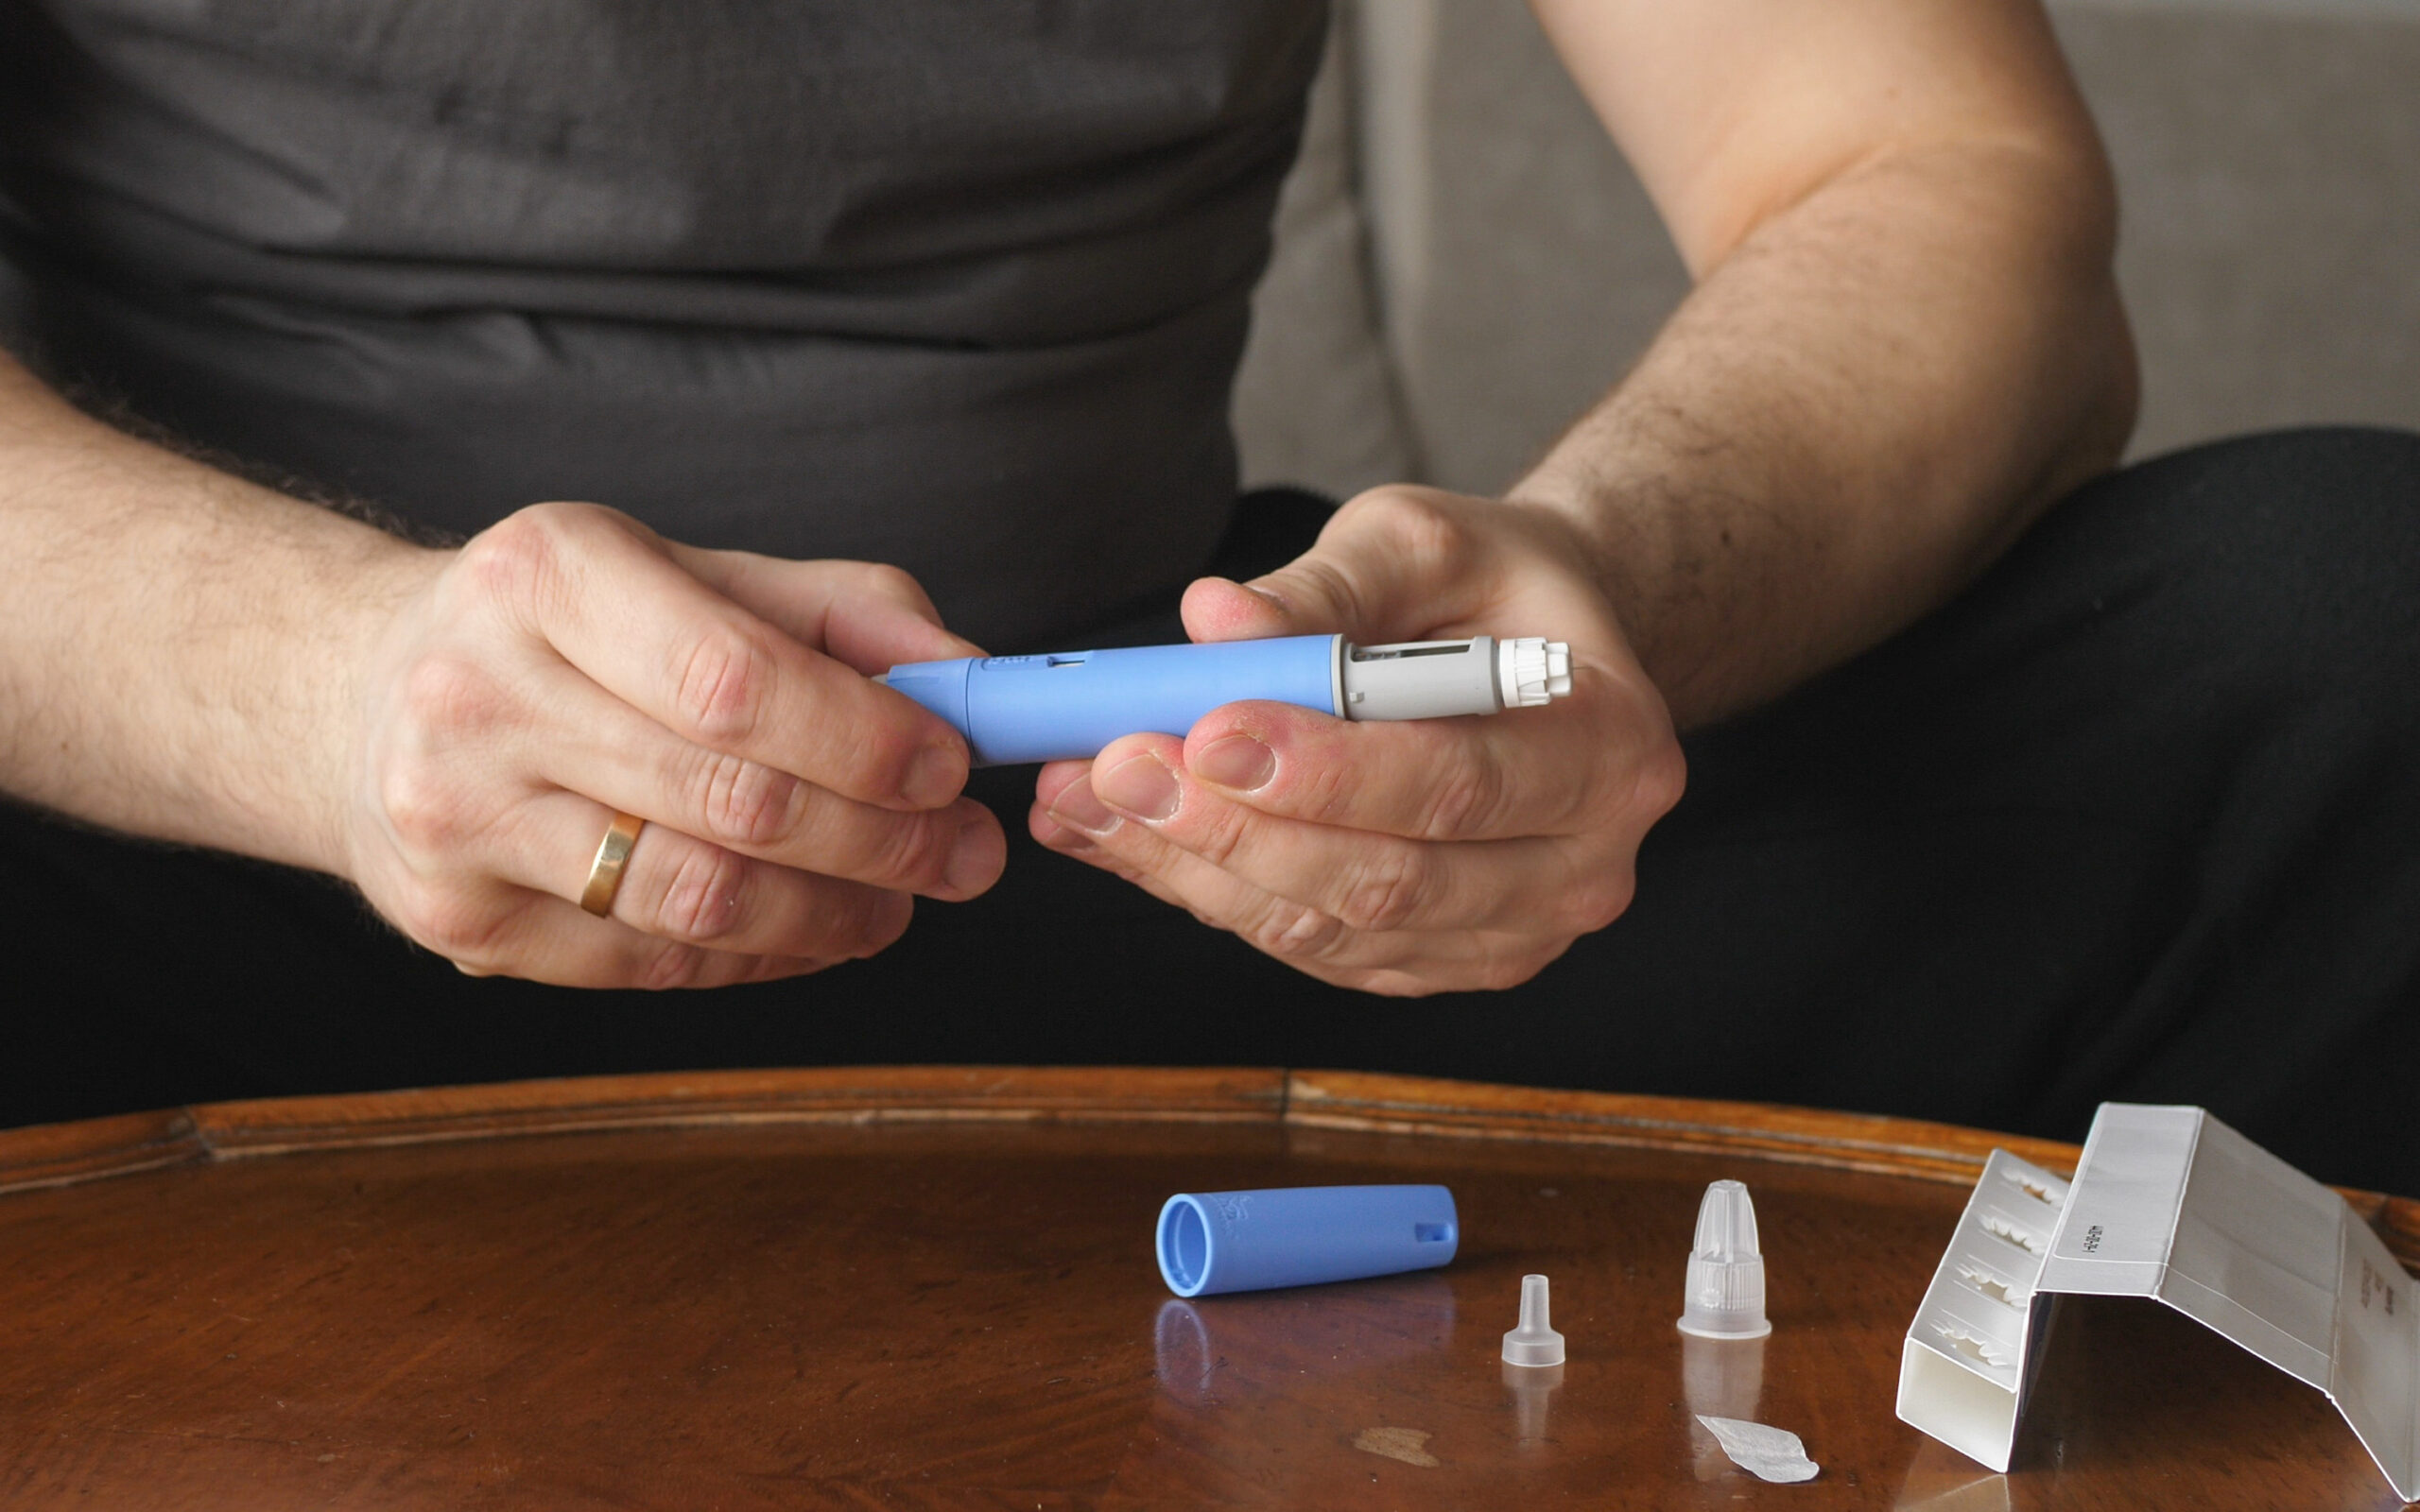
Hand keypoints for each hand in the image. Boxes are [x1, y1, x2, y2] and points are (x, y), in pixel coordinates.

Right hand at [341, 502, 1001, 987]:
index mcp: (546, 573)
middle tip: (965, 854)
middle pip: (730, 799)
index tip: (952, 768)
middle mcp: (480, 692)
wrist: (363, 697)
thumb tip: (973, 683)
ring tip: (901, 902)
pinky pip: (648, 963)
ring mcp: (456, 818)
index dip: (863, 739)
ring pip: (695, 900)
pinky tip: (809, 929)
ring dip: (832, 914)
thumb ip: (845, 616)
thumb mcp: (695, 574)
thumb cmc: (570, 630)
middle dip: (881, 840)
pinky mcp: (458, 920)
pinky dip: (757, 956)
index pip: (734, 679)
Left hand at [1031, 486, 1683, 994]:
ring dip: (1195, 869)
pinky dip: (1206, 891)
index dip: (1327, 770)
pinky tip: (1122, 832)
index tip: (1208, 729)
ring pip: (1334, 929)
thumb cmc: (1487, 587)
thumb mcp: (1421, 542)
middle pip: (1390, 879)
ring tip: (1087, 794)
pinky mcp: (1437, 962)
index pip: (1459, 782)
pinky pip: (1311, 947)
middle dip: (1234, 828)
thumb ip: (1324, 586)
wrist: (1532, 652)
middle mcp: (1582, 866)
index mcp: (1611, 749)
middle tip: (1118, 764)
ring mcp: (1512, 933)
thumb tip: (1213, 620)